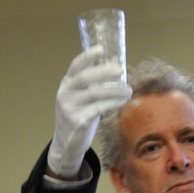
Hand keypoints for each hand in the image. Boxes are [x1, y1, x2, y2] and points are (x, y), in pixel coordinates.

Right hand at [46, 45, 131, 178]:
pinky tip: (123, 101)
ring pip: (96, 93)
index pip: (75, 66)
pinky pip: (100, 108)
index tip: (101, 49)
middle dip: (105, 72)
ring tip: (128, 90)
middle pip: (85, 77)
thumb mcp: (79, 98)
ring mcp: (70, 109)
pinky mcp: (79, 121)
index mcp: (66, 85)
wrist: (66, 143)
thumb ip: (89, 85)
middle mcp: (65, 95)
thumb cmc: (78, 116)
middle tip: (120, 70)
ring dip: (115, 90)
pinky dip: (114, 103)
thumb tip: (114, 68)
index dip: (88, 56)